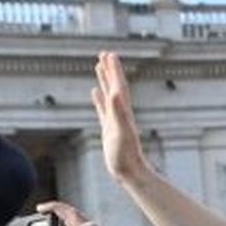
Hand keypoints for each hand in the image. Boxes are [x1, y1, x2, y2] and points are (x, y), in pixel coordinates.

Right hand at [91, 51, 153, 181]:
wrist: (129, 171)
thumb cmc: (126, 154)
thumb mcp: (121, 131)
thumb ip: (118, 112)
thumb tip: (116, 93)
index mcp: (123, 111)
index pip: (118, 85)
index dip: (114, 70)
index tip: (109, 54)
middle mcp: (120, 113)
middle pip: (114, 86)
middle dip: (110, 70)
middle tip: (105, 53)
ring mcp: (114, 120)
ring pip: (108, 95)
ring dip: (105, 80)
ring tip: (99, 66)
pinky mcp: (109, 128)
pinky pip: (102, 109)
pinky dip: (99, 99)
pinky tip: (95, 92)